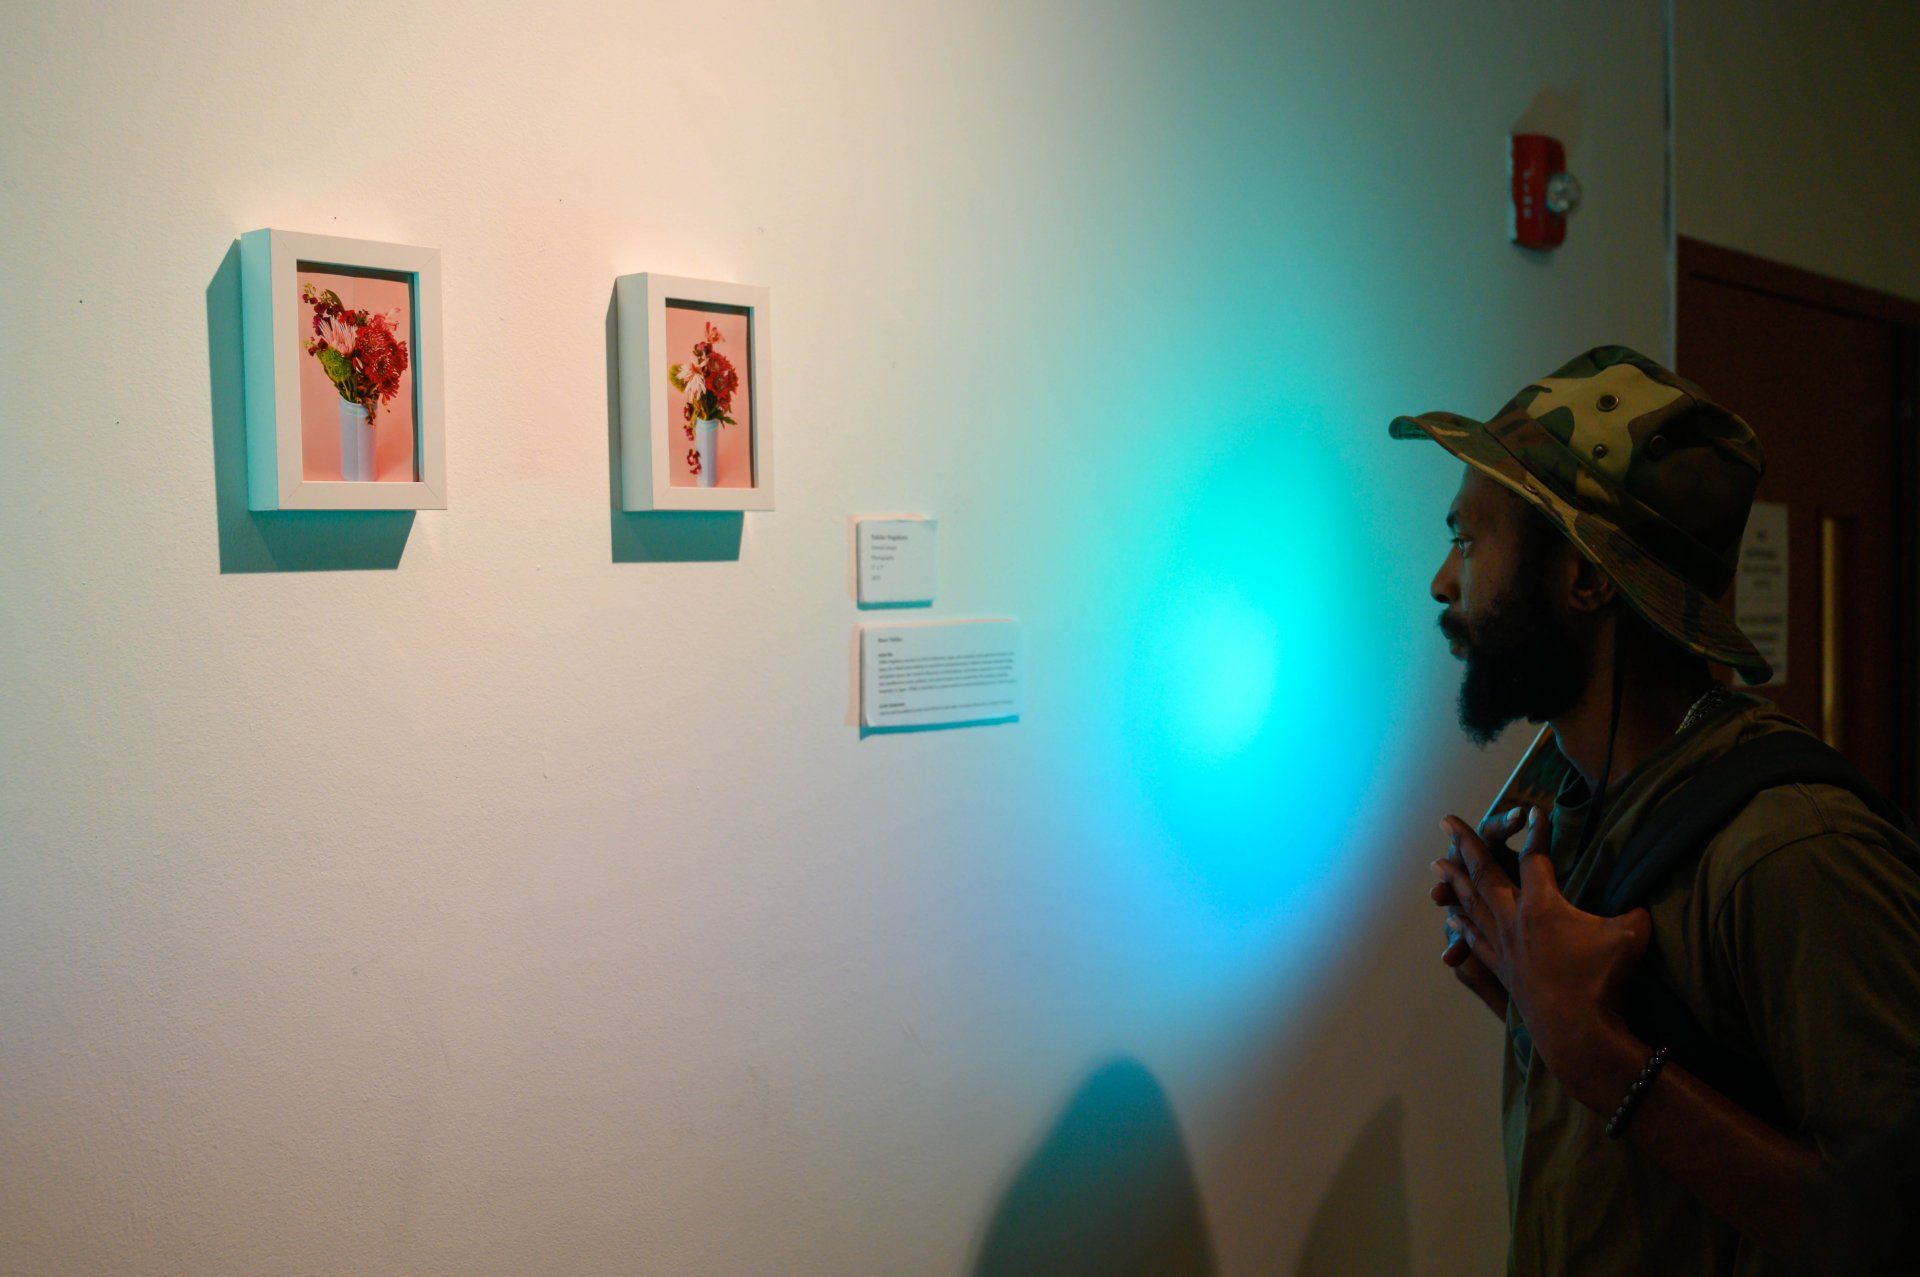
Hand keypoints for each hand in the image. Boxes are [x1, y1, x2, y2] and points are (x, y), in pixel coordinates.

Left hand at [1434, 806, 1653, 1108]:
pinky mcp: (1501, 969)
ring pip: (1470, 904)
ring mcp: (1502, 945)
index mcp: (1542, 905)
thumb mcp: (1630, 936)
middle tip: (1446, 822)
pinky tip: (1451, 918)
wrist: (1576, 1031)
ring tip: (1437, 863)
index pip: (1535, 858)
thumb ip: (1635, 911)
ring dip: (1454, 881)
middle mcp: (1513, 919)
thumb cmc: (1602, 981)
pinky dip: (1461, 925)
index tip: (1535, 809)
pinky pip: (1473, 940)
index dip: (1537, 832)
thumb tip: (1645, 901)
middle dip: (1465, 843)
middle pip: (1483, 872)